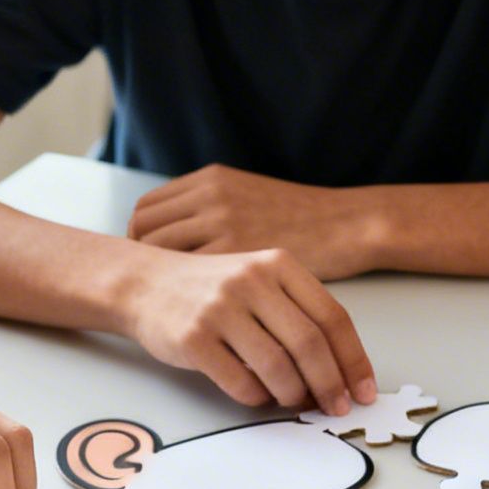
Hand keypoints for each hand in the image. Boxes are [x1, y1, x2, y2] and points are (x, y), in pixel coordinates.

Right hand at [124, 244, 376, 414]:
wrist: (145, 283)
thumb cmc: (212, 289)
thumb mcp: (259, 280)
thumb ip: (297, 313)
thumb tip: (339, 371)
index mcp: (278, 264)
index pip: (333, 317)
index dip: (354, 360)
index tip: (363, 390)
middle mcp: (251, 281)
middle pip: (310, 345)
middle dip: (331, 385)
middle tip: (337, 408)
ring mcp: (220, 308)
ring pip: (278, 367)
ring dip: (293, 395)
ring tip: (294, 402)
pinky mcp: (193, 338)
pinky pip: (240, 382)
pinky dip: (257, 398)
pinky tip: (258, 395)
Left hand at [129, 164, 380, 279]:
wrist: (347, 224)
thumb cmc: (305, 218)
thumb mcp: (250, 196)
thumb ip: (216, 209)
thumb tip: (185, 236)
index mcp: (211, 180)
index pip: (147, 208)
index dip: (140, 236)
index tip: (147, 260)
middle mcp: (210, 198)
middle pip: (144, 230)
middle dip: (140, 259)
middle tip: (152, 287)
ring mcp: (222, 223)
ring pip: (161, 256)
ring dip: (161, 277)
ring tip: (174, 299)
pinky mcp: (239, 254)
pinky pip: (194, 276)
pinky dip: (191, 293)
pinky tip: (198, 307)